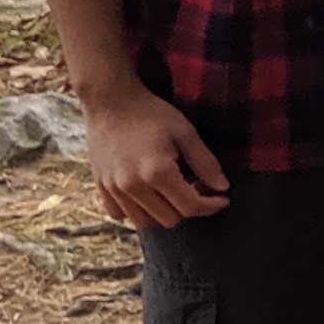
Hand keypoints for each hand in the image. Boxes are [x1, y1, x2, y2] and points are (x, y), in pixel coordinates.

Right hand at [84, 85, 229, 228]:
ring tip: (171, 191)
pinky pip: (119, 214)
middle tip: (196, 188)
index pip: (190, 206)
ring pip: (144, 222)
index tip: (222, 199)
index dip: (211, 206)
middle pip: (169, 219)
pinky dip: (136, 210)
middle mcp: (132, 186)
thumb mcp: (185, 132)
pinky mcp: (100, 186)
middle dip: (188, 208)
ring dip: (163, 212)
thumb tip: (223, 188)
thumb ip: (205, 162)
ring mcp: (113, 188)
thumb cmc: (151, 113)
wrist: (110, 101)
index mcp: (157, 172)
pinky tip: (147, 193)